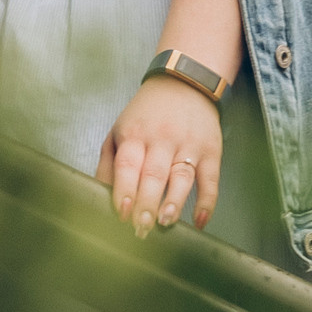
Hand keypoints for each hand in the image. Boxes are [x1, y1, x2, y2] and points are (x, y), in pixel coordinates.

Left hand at [96, 74, 222, 237]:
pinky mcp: (210, 151)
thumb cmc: (147, 114)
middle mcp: (161, 139)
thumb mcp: (119, 130)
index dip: (124, 191)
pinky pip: (211, 180)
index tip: (122, 214)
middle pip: (153, 176)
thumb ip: (109, 164)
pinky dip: (207, 203)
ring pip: (182, 178)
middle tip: (141, 229)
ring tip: (165, 222)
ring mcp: (188, 145)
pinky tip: (199, 221)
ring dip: (174, 203)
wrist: (185, 82)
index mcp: (134, 135)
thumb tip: (100, 198)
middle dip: (146, 205)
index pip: (128, 166)